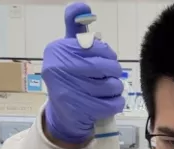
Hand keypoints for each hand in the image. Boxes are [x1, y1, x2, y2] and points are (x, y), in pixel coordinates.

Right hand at [42, 2, 124, 144]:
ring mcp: (68, 90)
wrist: (63, 113)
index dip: (107, 53)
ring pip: (109, 86)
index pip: (94, 46)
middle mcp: (58, 68)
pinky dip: (117, 102)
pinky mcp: (79, 110)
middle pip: (103, 67)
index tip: (108, 59)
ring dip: (116, 88)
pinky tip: (111, 100)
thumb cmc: (71, 76)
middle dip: (114, 71)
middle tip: (113, 74)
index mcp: (57, 50)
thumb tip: (83, 7)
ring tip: (111, 88)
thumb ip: (77, 29)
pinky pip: (111, 104)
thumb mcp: (70, 50)